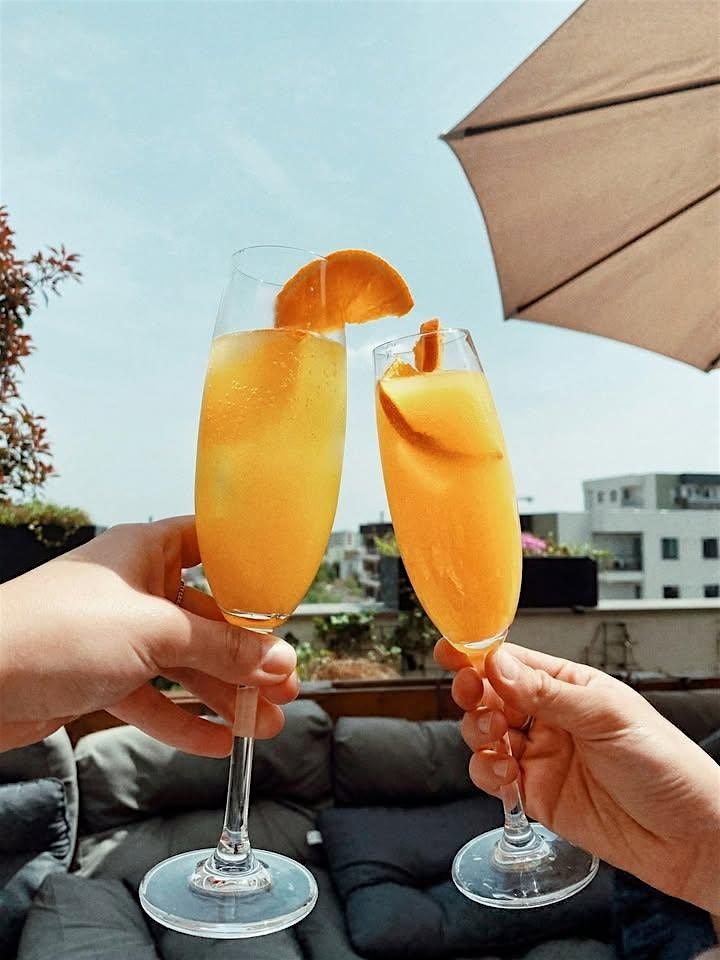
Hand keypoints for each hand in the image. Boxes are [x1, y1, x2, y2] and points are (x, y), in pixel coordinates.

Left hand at [0, 517, 298, 754]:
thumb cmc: (55, 631)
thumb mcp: (155, 633)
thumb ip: (221, 649)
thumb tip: (278, 660)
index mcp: (146, 551)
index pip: (208, 544)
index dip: (247, 563)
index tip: (284, 592)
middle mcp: (135, 589)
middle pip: (205, 618)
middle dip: (245, 655)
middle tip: (285, 683)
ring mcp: (117, 635)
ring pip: (183, 664)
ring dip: (223, 695)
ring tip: (266, 724)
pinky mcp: (100, 677)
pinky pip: (153, 698)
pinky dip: (183, 720)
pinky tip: (217, 743)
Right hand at [435, 639, 719, 914]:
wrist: (689, 837)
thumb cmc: (666, 765)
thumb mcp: (606, 717)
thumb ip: (547, 693)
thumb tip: (499, 665)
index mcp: (568, 687)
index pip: (513, 662)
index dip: (479, 656)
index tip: (451, 651)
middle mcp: (549, 718)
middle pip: (489, 696)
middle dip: (473, 694)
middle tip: (472, 697)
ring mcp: (540, 756)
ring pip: (484, 735)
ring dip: (478, 732)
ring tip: (497, 739)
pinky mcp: (535, 795)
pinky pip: (493, 777)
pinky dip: (486, 772)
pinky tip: (503, 774)